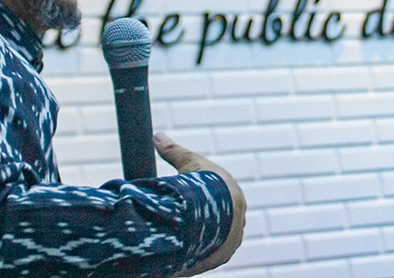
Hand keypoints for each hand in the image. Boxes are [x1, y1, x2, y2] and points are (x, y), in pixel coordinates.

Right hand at [153, 132, 245, 275]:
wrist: (217, 211)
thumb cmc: (206, 184)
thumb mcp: (188, 162)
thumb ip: (173, 151)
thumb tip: (157, 136)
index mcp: (234, 199)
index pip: (220, 203)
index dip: (204, 203)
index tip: (190, 203)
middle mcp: (237, 223)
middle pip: (218, 225)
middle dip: (204, 224)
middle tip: (184, 223)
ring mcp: (229, 243)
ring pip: (214, 243)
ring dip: (200, 241)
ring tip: (181, 238)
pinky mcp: (219, 258)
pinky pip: (207, 257)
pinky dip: (196, 255)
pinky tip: (184, 252)